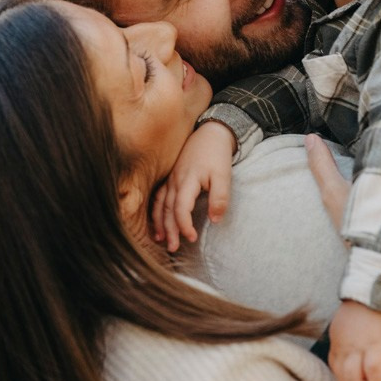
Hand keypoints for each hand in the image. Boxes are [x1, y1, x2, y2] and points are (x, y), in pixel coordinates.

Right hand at [151, 122, 235, 251]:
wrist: (211, 132)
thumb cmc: (217, 155)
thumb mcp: (224, 175)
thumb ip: (220, 198)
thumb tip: (215, 220)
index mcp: (188, 180)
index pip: (180, 207)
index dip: (184, 225)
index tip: (192, 237)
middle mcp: (175, 180)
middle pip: (168, 209)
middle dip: (169, 230)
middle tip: (173, 248)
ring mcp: (170, 178)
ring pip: (160, 204)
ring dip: (159, 223)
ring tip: (161, 240)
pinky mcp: (170, 176)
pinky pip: (158, 196)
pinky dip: (156, 211)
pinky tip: (157, 222)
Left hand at [329, 299, 380, 380]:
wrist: (377, 290)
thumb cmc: (365, 306)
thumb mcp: (347, 322)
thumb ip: (347, 339)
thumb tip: (353, 356)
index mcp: (337, 339)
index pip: (335, 366)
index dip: (344, 379)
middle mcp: (344, 345)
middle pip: (342, 375)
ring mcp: (359, 347)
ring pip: (353, 377)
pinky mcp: (376, 346)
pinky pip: (374, 372)